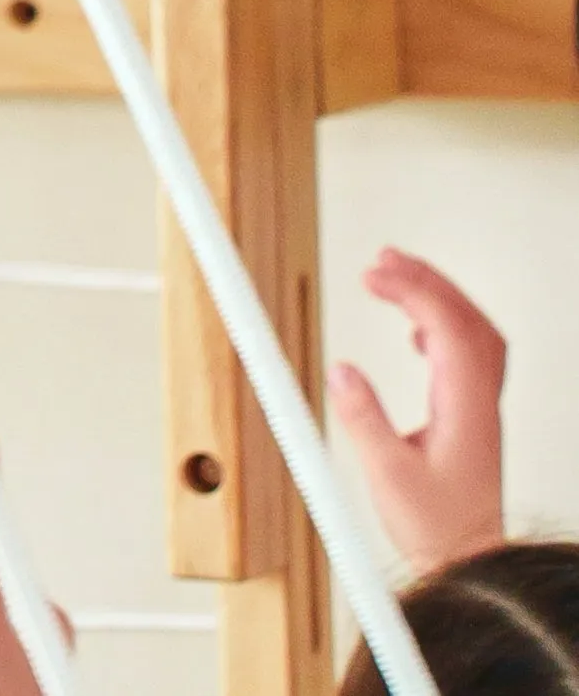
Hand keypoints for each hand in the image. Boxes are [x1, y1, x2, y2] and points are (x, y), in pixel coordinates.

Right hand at [334, 248, 507, 569]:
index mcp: (465, 410)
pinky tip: (417, 333)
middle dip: (428, 280)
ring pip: (474, 335)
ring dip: (439, 299)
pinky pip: (470, 356)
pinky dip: (444, 328)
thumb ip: (364, 421)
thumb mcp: (389, 476)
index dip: (412, 292)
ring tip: (398, 278)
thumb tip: (342, 370)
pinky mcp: (471, 419)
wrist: (472, 563)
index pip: (448, 329)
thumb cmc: (438, 529)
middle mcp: (480, 404)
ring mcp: (480, 410)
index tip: (371, 274)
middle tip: (385, 259)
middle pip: (469, 321)